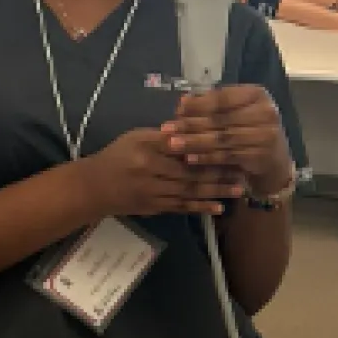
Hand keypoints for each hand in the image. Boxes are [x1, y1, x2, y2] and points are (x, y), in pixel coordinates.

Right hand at [83, 129, 245, 218]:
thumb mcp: (135, 137)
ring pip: (189, 191)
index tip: (229, 144)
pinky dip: (201, 207)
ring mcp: (153, 192)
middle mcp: (150, 171)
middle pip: (190, 171)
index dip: (206, 147)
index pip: (181, 146)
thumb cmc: (117, 156)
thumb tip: (193, 129)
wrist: (94, 188)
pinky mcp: (155, 208)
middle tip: (243, 168)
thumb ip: (162, 136)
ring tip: (238, 189)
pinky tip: (219, 208)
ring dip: (215, 190)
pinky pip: (181, 207)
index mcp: (146, 148)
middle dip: (218, 170)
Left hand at [162, 86, 292, 194]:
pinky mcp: (260, 156)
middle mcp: (265, 112)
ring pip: (222, 138)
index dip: (198, 104)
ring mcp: (265, 135)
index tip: (177, 109)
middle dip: (191, 124)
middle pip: (220, 118)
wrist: (275, 161)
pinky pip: (227, 156)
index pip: (223, 97)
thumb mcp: (236, 112)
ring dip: (194, 142)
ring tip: (173, 144)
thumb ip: (213, 106)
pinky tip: (189, 158)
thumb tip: (183, 101)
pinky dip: (207, 157)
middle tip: (167, 129)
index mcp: (257, 94)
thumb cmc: (250, 130)